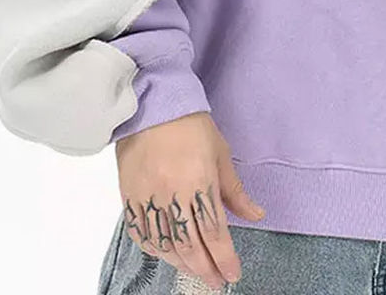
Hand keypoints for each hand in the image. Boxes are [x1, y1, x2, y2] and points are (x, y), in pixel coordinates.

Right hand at [114, 111, 265, 291]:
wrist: (153, 107)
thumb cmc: (191, 126)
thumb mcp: (221, 153)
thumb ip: (235, 191)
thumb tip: (255, 215)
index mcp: (198, 182)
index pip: (214, 232)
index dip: (224, 258)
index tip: (233, 274)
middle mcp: (171, 194)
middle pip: (189, 246)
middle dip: (206, 269)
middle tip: (217, 282)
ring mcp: (147, 197)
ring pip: (165, 245)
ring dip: (182, 264)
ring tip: (197, 271)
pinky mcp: (129, 197)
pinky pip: (141, 234)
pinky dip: (156, 249)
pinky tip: (168, 255)